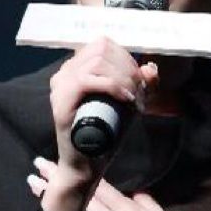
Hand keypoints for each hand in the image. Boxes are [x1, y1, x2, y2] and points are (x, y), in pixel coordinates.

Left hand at [29, 157, 183, 210]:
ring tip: (33, 183)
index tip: (65, 159)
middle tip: (38, 164)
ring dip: (50, 199)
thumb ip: (148, 203)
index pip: (100, 186)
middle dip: (59, 178)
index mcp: (128, 209)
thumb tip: (136, 192)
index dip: (82, 172)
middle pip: (80, 195)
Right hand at [49, 37, 157, 184]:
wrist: (87, 165)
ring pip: (96, 62)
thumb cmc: (106, 134)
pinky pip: (86, 81)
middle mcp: (64, 74)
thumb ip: (141, 86)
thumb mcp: (129, 104)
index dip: (125, 58)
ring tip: (132, 98)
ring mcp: (60, 87)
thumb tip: (150, 68)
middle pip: (101, 49)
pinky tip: (126, 100)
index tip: (137, 80)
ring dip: (122, 78)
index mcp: (75, 69)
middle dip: (127, 68)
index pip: (102, 44)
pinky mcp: (61, 102)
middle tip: (138, 92)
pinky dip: (112, 87)